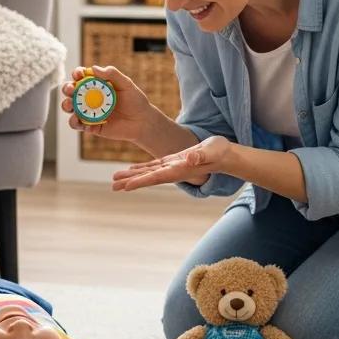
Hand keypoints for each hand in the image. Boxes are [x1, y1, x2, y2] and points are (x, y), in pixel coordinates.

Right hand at [60, 65, 154, 143]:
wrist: (142, 122)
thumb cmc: (135, 100)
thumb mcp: (126, 84)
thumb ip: (112, 74)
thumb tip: (94, 68)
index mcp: (97, 85)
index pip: (82, 77)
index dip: (77, 74)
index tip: (78, 74)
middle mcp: (90, 97)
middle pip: (72, 91)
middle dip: (67, 88)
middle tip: (71, 89)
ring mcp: (89, 112)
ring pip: (70, 108)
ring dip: (66, 105)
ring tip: (69, 105)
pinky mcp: (90, 126)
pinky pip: (77, 124)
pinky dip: (74, 122)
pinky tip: (78, 120)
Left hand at [111, 135, 229, 190]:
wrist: (225, 155)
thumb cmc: (220, 153)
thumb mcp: (212, 151)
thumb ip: (202, 155)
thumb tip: (191, 158)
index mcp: (179, 170)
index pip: (156, 177)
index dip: (140, 181)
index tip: (126, 187)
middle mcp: (172, 172)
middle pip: (147, 178)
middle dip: (130, 182)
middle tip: (113, 186)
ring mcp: (171, 167)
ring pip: (147, 173)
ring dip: (131, 176)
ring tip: (115, 178)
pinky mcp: (172, 161)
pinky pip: (152, 166)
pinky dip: (141, 168)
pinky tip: (130, 169)